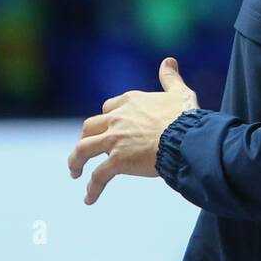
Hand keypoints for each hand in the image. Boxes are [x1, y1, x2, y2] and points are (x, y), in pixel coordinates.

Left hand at [68, 57, 199, 204]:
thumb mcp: (179, 92)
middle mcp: (117, 119)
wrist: (186, 138)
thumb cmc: (185, 116)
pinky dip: (92, 188)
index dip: (107, 119)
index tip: (108, 128)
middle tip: (83, 151)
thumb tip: (169, 61)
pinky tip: (89, 199)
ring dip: (76, 161)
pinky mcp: (117, 161)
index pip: (108, 108)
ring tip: (75, 173)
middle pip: (89, 127)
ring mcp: (114, 140)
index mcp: (129, 101)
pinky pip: (99, 176)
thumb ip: (170, 78)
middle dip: (84, 138)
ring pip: (84, 150)